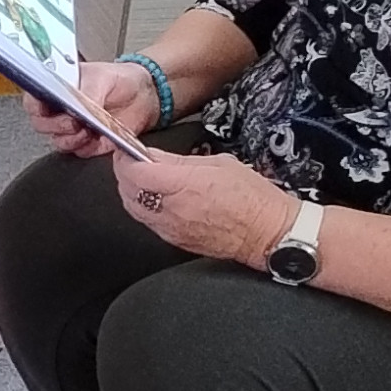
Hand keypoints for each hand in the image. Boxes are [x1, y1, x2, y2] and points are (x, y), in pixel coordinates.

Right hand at [34, 59, 160, 159]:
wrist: (145, 96)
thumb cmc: (121, 79)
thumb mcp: (102, 77)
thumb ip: (87, 92)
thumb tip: (77, 106)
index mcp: (57, 89)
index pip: (33, 100)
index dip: (35, 107)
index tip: (45, 109)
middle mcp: (61, 110)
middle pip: (42, 125)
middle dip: (57, 125)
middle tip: (74, 120)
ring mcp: (72, 129)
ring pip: (59, 142)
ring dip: (73, 138)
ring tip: (90, 128)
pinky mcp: (87, 144)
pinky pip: (79, 152)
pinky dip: (89, 146)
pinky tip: (99, 136)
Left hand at [115, 148, 291, 265]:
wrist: (267, 233)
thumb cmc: (252, 197)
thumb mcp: (218, 163)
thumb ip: (179, 160)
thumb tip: (153, 156)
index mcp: (183, 185)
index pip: (135, 172)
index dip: (125, 159)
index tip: (127, 150)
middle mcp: (172, 209)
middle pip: (126, 191)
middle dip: (124, 173)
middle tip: (131, 161)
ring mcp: (171, 228)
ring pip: (132, 208)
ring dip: (130, 191)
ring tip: (141, 178)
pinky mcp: (174, 241)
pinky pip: (147, 221)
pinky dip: (142, 206)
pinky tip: (154, 197)